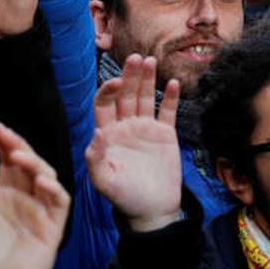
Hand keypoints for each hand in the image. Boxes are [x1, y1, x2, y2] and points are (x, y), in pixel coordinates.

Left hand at [85, 54, 183, 232]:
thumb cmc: (125, 199)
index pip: (104, 105)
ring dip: (148, 80)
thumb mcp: (104, 183)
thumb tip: (95, 134)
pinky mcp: (165, 135)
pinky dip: (171, 97)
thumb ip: (96, 160)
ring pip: (146, 98)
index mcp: (108, 135)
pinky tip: (174, 83)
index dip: (108, 91)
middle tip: (136, 58)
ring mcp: (146, 129)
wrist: (153, 210)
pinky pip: (168, 112)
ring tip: (151, 61)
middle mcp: (126, 127)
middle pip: (126, 95)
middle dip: (129, 76)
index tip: (116, 83)